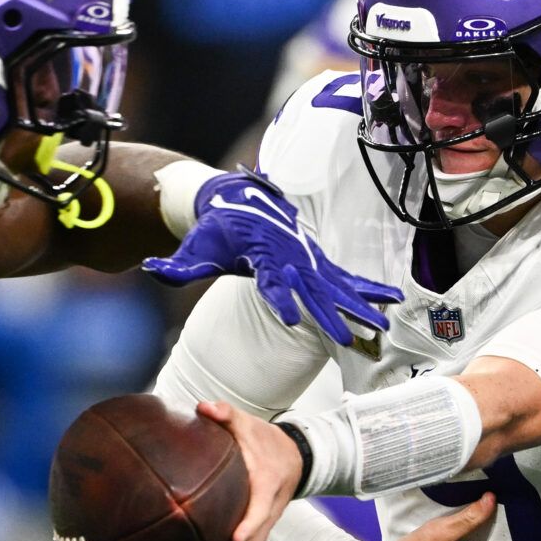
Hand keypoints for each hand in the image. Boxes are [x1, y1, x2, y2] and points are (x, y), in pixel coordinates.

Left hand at [142, 170, 400, 344]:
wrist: (238, 200)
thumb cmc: (215, 229)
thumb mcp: (195, 247)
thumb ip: (175, 264)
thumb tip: (149, 268)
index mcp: (262, 254)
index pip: (271, 280)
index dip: (279, 298)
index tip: (288, 319)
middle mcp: (290, 258)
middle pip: (312, 291)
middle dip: (329, 316)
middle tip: (345, 340)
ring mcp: (308, 260)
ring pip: (338, 287)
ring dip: (360, 307)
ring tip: (382, 326)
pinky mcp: (317, 263)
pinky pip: (347, 278)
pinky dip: (369, 290)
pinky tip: (391, 302)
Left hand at [191, 399, 301, 540]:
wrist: (294, 456)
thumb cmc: (266, 441)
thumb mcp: (249, 424)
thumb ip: (227, 415)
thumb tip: (203, 407)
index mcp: (267, 488)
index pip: (260, 509)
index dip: (249, 524)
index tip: (234, 538)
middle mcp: (267, 513)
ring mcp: (262, 525)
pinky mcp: (255, 531)